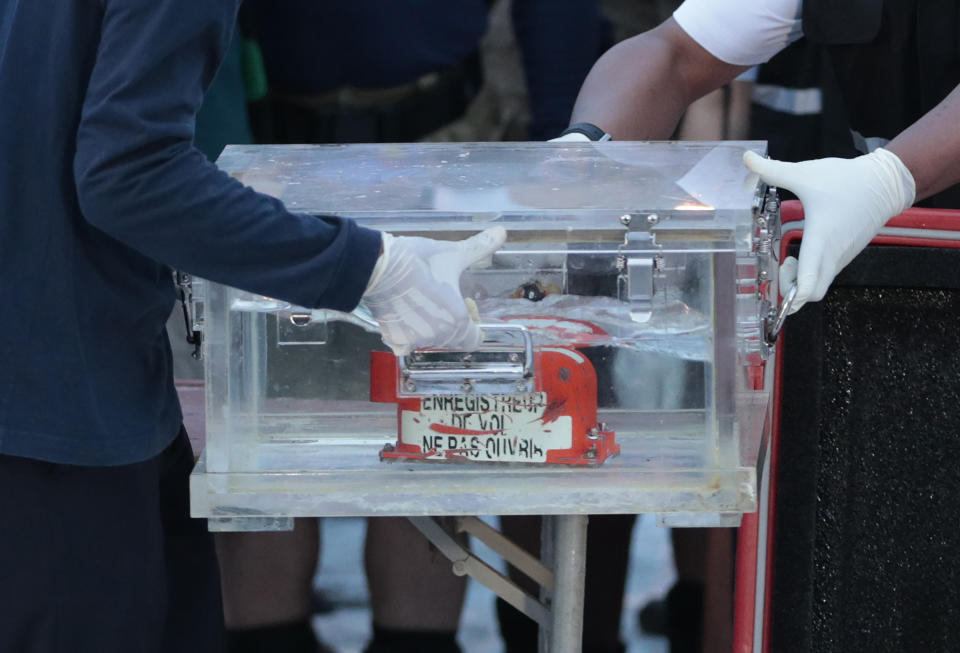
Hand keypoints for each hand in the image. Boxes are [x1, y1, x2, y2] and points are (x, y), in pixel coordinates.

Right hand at [361, 227, 506, 354]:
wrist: (376, 267)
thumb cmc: (418, 261)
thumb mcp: (452, 253)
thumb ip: (479, 247)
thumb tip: (502, 231)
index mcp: (457, 320)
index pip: (474, 339)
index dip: (473, 323)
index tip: (464, 304)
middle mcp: (438, 336)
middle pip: (452, 337)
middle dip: (451, 321)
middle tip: (439, 297)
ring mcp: (415, 340)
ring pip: (430, 339)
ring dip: (429, 326)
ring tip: (420, 300)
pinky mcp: (395, 338)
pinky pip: (407, 343)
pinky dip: (407, 332)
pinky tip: (403, 313)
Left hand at [744, 148, 914, 312]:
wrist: (885, 182)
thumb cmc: (845, 179)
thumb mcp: (805, 173)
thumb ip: (772, 170)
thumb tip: (747, 158)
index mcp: (821, 237)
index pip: (810, 280)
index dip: (794, 295)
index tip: (781, 299)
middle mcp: (832, 254)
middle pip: (813, 293)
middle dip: (793, 292)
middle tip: (782, 268)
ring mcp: (841, 257)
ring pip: (820, 285)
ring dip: (801, 282)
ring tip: (790, 260)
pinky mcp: (845, 255)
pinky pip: (826, 275)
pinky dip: (811, 275)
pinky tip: (802, 257)